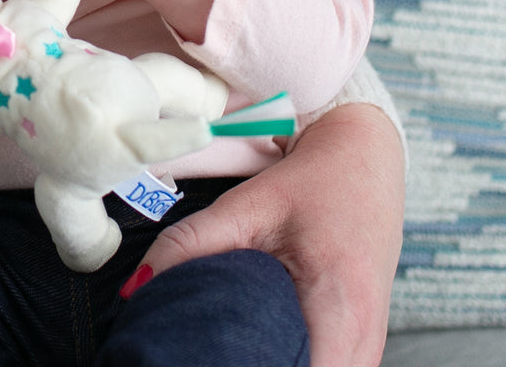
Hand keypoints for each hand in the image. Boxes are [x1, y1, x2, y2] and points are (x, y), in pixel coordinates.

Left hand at [124, 103, 403, 366]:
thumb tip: (134, 287)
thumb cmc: (312, 181)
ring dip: (276, 366)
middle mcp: (364, 340)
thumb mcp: (246, 208)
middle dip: (252, 366)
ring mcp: (370, 347)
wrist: (364, 159)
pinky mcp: (366, 343)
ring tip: (229, 346)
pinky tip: (261, 346)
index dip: (248, 366)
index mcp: (338, 309)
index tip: (209, 355)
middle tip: (208, 349)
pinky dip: (295, 362)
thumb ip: (189, 245)